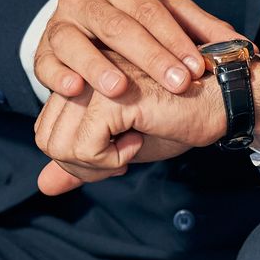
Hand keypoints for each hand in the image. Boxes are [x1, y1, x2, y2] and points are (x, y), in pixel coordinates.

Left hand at [33, 55, 225, 193]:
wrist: (216, 104)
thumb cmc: (173, 120)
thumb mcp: (118, 148)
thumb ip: (80, 163)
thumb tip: (43, 186)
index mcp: (79, 79)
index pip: (46, 132)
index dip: (78, 158)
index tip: (115, 149)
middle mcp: (80, 73)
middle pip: (47, 140)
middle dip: (84, 165)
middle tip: (122, 155)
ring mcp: (92, 81)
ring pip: (60, 146)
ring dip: (98, 164)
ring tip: (132, 144)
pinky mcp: (109, 96)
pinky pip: (85, 148)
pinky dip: (111, 160)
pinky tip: (139, 138)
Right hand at [35, 0, 242, 99]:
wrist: (85, 31)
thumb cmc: (135, 27)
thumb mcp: (169, 20)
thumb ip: (204, 30)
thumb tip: (245, 47)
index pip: (149, 9)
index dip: (174, 40)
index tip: (196, 70)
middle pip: (116, 25)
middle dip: (149, 57)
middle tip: (176, 85)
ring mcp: (59, 22)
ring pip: (75, 41)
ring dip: (98, 66)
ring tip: (121, 88)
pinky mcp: (41, 49)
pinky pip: (46, 62)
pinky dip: (58, 76)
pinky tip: (75, 91)